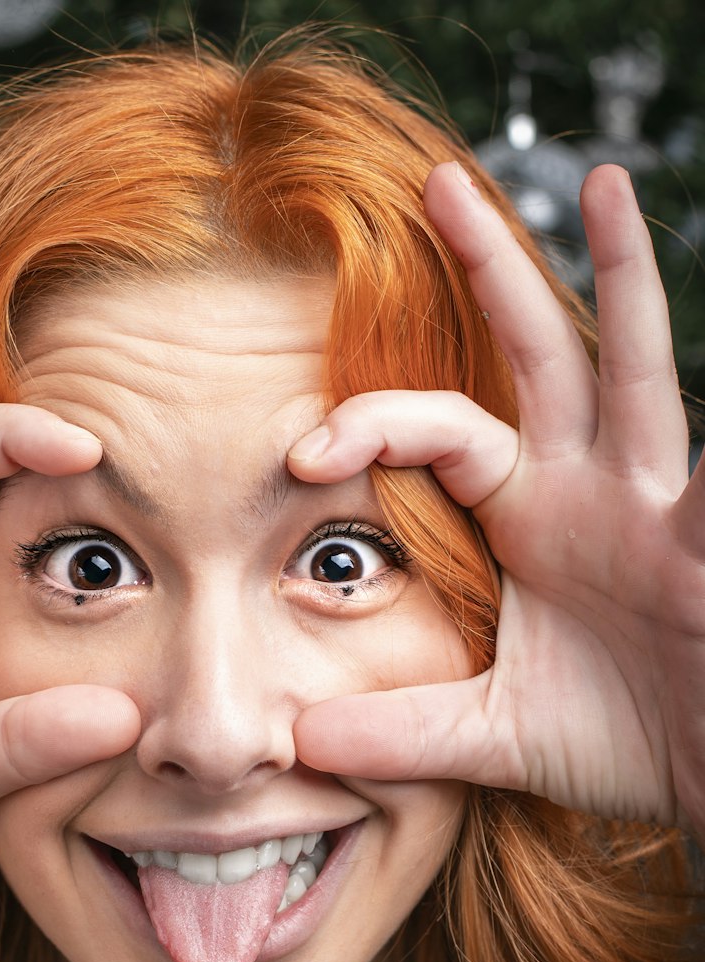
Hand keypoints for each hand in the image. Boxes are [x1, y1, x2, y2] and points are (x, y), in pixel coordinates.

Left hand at [289, 163, 704, 839]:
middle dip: (492, 270)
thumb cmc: (614, 740)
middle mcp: (595, 488)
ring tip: (600, 183)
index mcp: (533, 517)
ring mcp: (660, 504)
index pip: (444, 431)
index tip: (304, 450)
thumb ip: (402, 731)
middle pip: (538, 355)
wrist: (703, 777)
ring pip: (636, 374)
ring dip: (621, 282)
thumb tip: (299, 742)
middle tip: (437, 182)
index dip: (375, 425)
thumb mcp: (490, 734)